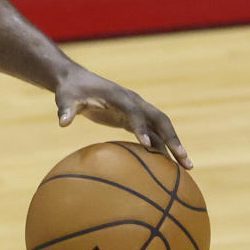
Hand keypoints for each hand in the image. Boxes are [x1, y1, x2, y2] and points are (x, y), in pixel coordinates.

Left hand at [55, 71, 193, 168]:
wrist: (76, 82)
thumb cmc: (71, 91)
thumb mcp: (66, 98)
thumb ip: (66, 109)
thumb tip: (62, 123)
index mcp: (119, 96)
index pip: (135, 112)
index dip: (142, 128)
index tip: (148, 146)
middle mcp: (134, 102)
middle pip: (160, 120)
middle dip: (173, 138)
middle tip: (184, 159)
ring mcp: (136, 110)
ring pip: (161, 128)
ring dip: (174, 145)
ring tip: (187, 168)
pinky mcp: (133, 119)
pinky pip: (152, 133)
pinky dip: (161, 147)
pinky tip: (168, 167)